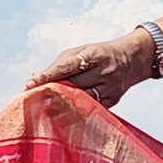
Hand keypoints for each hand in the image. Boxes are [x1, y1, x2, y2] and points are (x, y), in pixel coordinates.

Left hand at [25, 28, 155, 108]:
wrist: (132, 59)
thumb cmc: (100, 54)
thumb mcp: (81, 51)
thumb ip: (59, 64)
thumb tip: (35, 77)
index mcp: (94, 55)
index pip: (66, 67)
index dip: (47, 76)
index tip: (30, 83)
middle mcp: (104, 71)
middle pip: (73, 85)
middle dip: (52, 91)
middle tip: (33, 97)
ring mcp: (111, 87)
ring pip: (82, 99)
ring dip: (62, 103)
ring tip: (45, 106)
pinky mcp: (114, 100)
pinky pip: (92, 108)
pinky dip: (76, 110)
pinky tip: (63, 112)